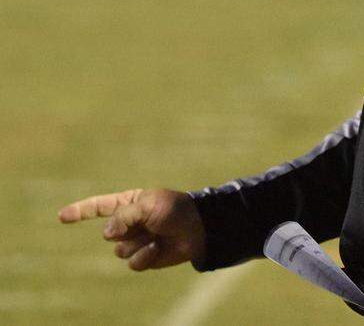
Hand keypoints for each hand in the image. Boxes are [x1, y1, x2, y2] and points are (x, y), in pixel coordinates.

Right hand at [58, 188, 206, 270]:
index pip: (100, 206)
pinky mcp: (143, 257)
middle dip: (126, 229)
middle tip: (148, 223)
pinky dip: (144, 256)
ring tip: (156, 235)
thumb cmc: (175, 210)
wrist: (198, 229)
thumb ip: (124, 216)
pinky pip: (131, 262)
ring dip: (138, 243)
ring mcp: (135, 240)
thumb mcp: (148, 205)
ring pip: (119, 249)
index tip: (62, 216)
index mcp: (130, 203)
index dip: (80, 211)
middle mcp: (129, 222)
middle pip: (109, 232)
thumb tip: (107, 234)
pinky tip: (158, 248)